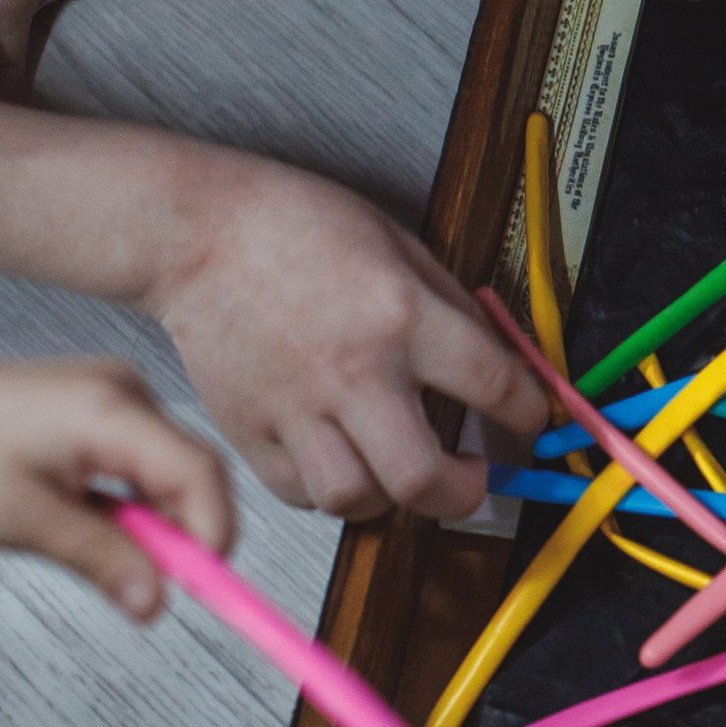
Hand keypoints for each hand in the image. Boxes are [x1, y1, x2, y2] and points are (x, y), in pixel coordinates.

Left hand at [0, 354, 231, 618]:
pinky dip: (133, 498)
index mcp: (109, 409)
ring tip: (93, 537)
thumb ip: (102, 560)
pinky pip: (145, 458)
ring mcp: (115, 392)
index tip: (204, 587)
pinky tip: (91, 512)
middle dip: (181, 533)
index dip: (211, 536)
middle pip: (193, 471)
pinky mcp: (102, 403)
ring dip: (152, 517)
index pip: (199, 474)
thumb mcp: (27, 521)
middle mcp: (123, 390)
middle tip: (148, 580)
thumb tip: (155, 600)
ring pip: (170, 469)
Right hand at [143, 146, 546, 517]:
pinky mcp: (249, 431)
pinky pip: (302, 494)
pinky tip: (343, 459)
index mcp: (400, 314)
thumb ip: (451, 307)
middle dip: (466, 493)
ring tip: (400, 468)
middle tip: (472, 478)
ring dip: (392, 498)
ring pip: (357, 500)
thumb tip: (500, 362)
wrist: (196, 231)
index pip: (494, 386)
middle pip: (423, 479)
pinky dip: (331, 490)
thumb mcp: (398, 243)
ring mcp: (296, 408)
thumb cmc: (294, 226)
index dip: (529, 415)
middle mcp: (352, 371)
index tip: (529, 424)